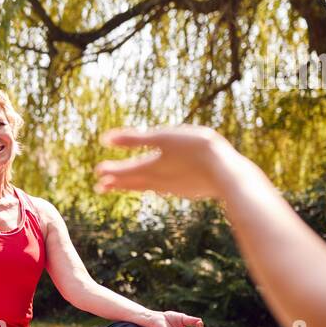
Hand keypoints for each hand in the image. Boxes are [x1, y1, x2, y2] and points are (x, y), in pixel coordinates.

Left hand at [95, 125, 239, 199]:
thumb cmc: (195, 150)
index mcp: (150, 168)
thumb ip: (134, 139)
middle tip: (101, 188)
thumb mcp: (163, 137)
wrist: (228, 173)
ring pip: (149, 186)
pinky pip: (165, 189)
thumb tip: (105, 139)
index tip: (97, 172)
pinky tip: (159, 187)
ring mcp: (174, 187)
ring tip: (125, 186)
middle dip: (117, 184)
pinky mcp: (188, 189)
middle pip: (133, 183)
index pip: (125, 171)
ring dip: (134, 186)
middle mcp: (159, 181)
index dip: (111, 170)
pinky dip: (154, 187)